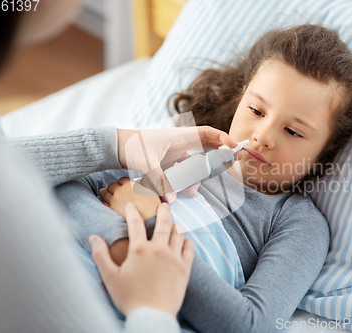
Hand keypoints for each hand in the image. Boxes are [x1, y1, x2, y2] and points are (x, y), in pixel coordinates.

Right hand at [89, 202, 194, 316]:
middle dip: (163, 211)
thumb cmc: (129, 299)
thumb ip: (100, 255)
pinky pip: (189, 248)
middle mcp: (158, 249)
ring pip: (178, 233)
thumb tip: (93, 238)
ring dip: (175, 225)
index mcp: (139, 250)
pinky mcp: (185, 268)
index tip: (131, 205)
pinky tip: (185, 239)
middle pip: (163, 223)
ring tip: (173, 222)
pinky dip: (187, 241)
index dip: (132, 212)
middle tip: (163, 204)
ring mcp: (174, 258)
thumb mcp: (110, 278)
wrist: (152, 316)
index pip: (135, 223)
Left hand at [99, 177, 160, 220]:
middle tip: (114, 191)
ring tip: (105, 194)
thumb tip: (140, 183)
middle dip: (113, 187)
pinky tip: (103, 202)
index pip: (122, 179)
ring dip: (104, 192)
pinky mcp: (110, 209)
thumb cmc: (153, 209)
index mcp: (131, 185)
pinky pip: (102, 202)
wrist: (148, 223)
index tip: (122, 186)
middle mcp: (121, 191)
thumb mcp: (152, 193)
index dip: (122, 183)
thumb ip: (144, 186)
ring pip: (104, 192)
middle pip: (111, 185)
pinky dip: (102, 200)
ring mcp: (114, 200)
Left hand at [117, 126, 236, 202]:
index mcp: (179, 136)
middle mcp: (180, 143)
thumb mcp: (147, 163)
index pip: (207, 134)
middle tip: (233, 163)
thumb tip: (172, 200)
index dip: (223, 139)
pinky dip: (184, 182)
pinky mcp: (169, 163)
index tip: (234, 147)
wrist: (116, 147)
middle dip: (218, 158)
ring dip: (196, 179)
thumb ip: (161, 181)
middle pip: (206, 149)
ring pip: (194, 166)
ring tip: (192, 193)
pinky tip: (180, 193)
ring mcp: (175, 154)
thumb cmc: (132, 147)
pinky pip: (183, 173)